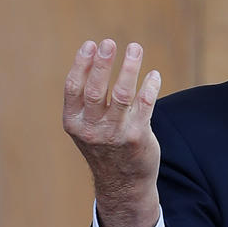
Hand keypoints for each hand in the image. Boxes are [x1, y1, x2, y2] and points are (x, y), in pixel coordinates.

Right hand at [63, 38, 161, 226]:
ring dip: (129, 67)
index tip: (90, 44)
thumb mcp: (86, 126)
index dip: (81, 64)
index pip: (73, 88)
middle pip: (96, 89)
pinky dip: (150, 86)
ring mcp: (115, 134)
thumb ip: (87, 99)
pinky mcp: (137, 137)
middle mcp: (92, 130)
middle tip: (110, 42)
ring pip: (122, 94)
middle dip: (103, 63)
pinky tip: (154, 75)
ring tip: (135, 48)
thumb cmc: (105, 146)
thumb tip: (97, 55)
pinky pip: (145, 105)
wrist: (123, 184)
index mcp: (74, 123)